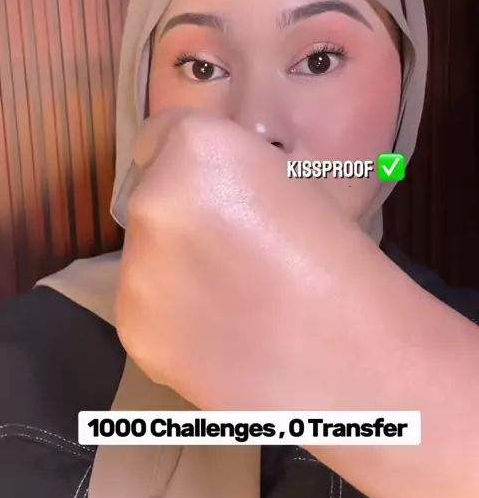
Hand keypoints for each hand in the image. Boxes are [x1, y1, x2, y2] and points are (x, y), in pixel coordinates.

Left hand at [115, 108, 478, 497]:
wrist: (360, 361)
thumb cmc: (344, 263)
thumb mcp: (290, 184)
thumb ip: (233, 172)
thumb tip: (209, 185)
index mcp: (199, 152)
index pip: (159, 136)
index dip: (190, 165)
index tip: (217, 191)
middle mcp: (153, 202)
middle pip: (150, 196)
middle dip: (183, 217)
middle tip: (238, 251)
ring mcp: (137, 271)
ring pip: (144, 256)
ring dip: (175, 269)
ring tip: (237, 303)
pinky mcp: (136, 331)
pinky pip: (145, 308)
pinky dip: (174, 318)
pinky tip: (224, 338)